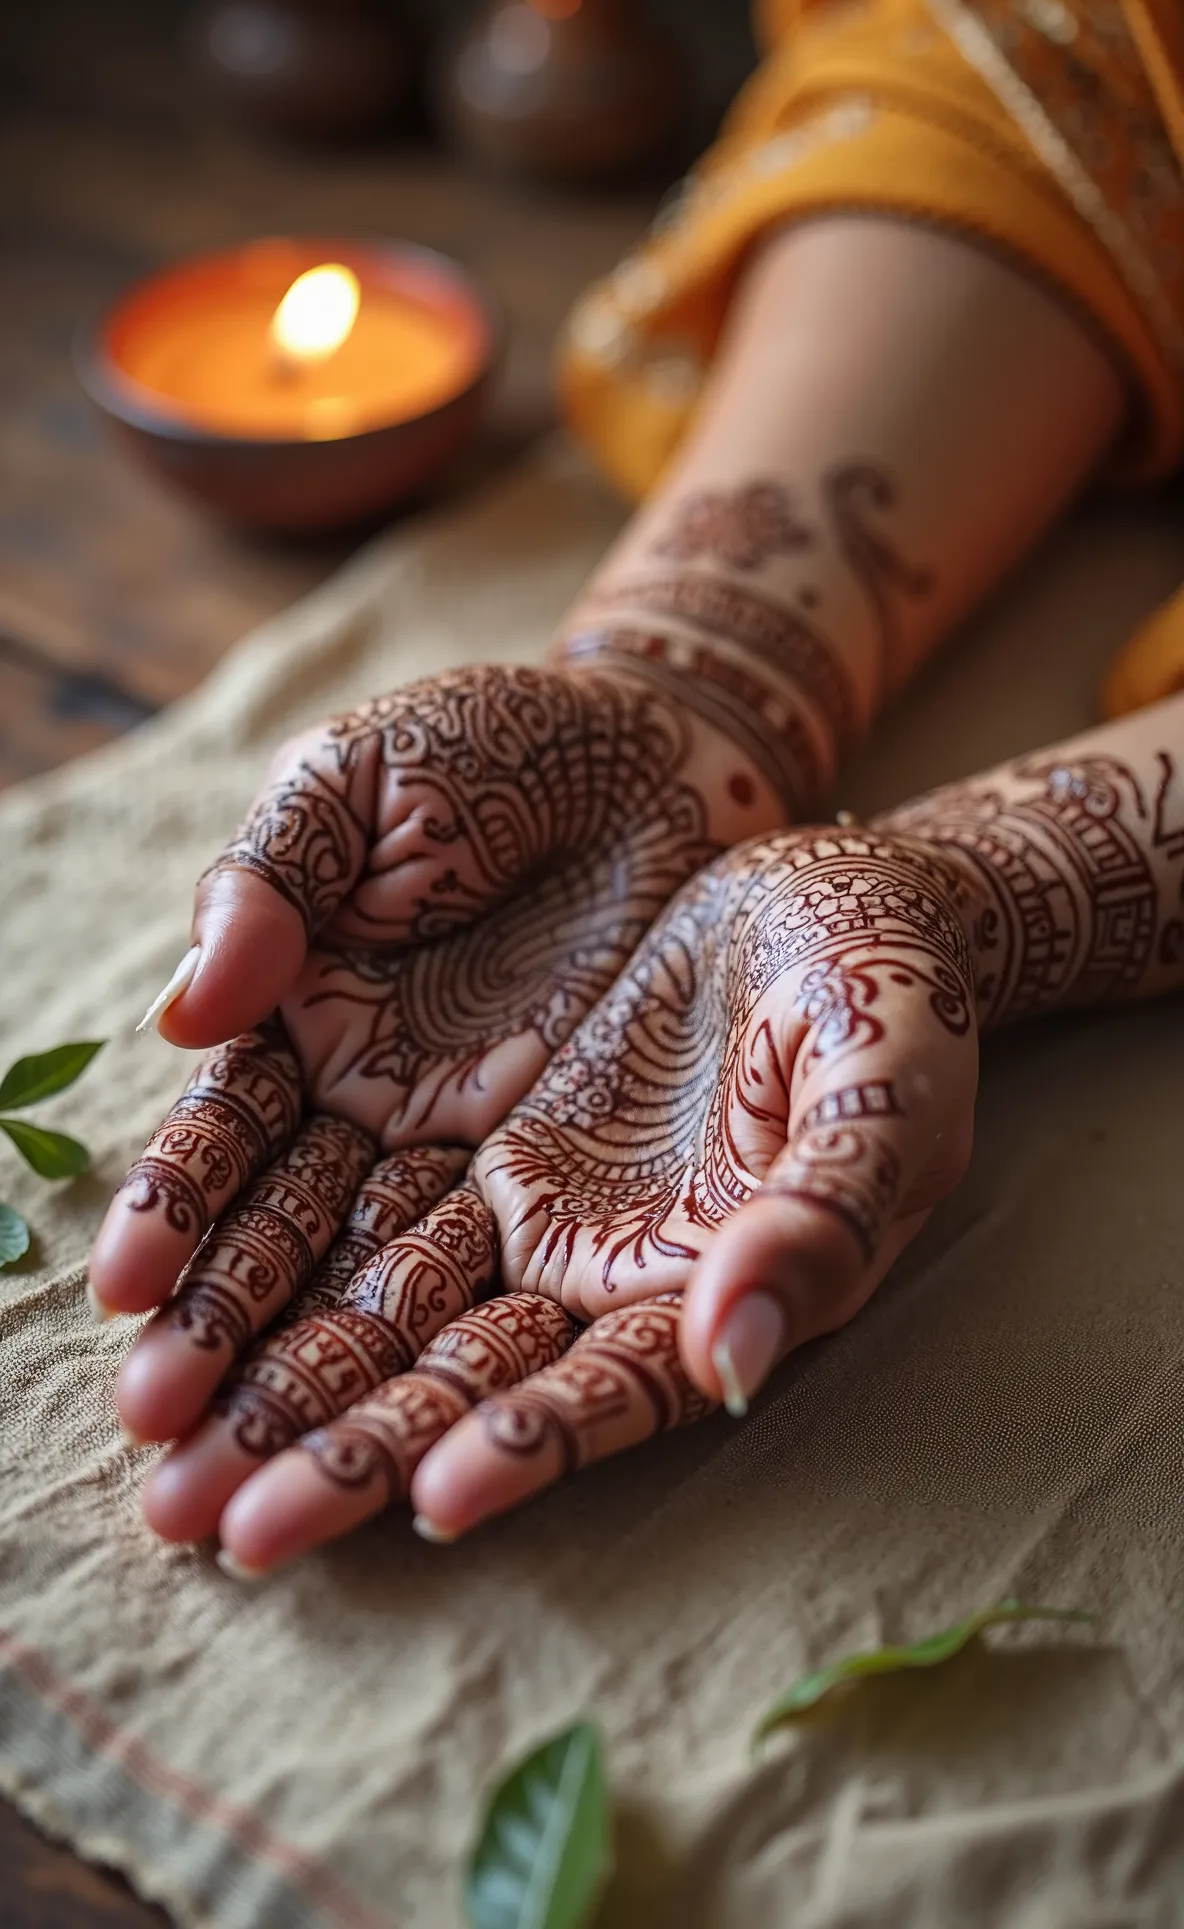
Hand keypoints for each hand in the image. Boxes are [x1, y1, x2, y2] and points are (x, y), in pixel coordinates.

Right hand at [91, 662, 772, 1446]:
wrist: (660, 747)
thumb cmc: (491, 746)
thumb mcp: (356, 781)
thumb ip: (268, 881)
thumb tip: (190, 1012)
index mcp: (296, 1011)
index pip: (227, 1137)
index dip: (180, 1216)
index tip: (130, 1302)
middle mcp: (367, 1100)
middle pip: (290, 1246)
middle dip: (229, 1359)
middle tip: (171, 1483)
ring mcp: (463, 1141)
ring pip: (381, 1282)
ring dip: (319, 1391)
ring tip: (253, 1509)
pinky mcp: (564, 1163)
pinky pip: (504, 1264)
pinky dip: (455, 1350)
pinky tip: (409, 1445)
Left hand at [158, 820, 978, 1570]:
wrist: (839, 900)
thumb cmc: (895, 998)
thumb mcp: (886, 1088)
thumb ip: (825, 1216)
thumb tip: (737, 1360)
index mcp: (726, 1286)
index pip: (617, 1386)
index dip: (534, 1438)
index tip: (437, 1496)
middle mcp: (619, 1278)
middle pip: (473, 1380)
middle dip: (353, 1455)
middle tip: (227, 1534)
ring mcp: (548, 1217)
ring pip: (402, 1315)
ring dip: (292, 1389)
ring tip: (172, 1474)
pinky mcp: (497, 1152)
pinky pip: (382, 1219)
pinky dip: (299, 1271)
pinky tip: (199, 1330)